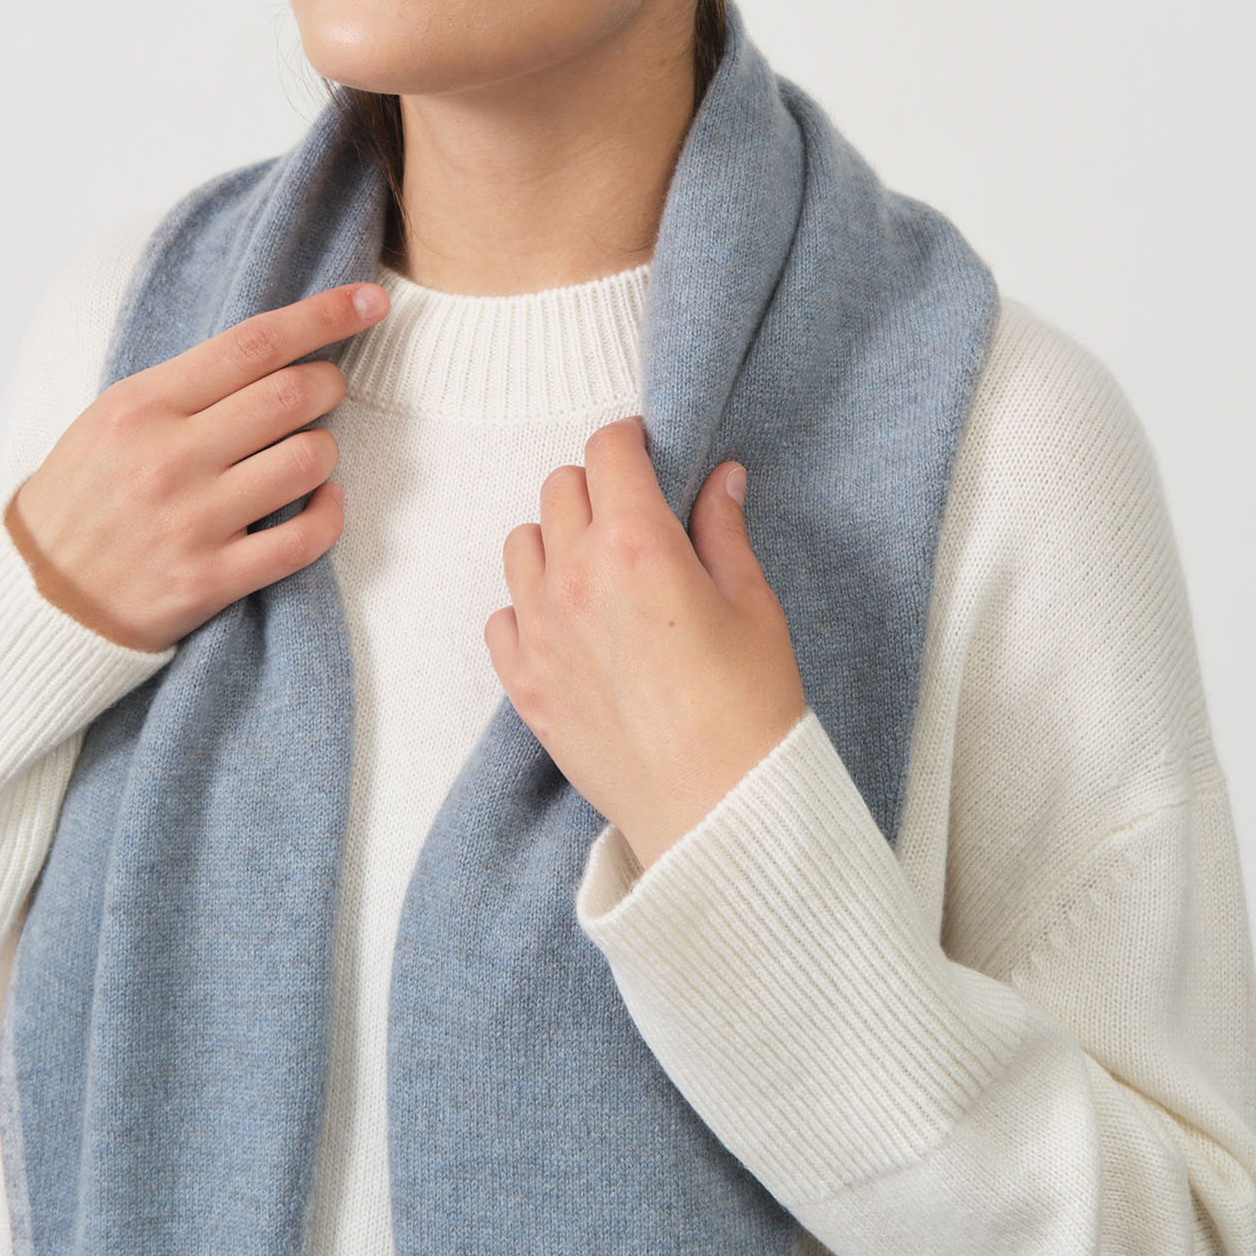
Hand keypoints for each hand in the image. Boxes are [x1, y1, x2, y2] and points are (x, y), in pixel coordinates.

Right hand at [4, 280, 389, 651]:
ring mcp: (192, 522)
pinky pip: (306, 539)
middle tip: (325, 390)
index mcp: (142, 405)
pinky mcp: (210, 581)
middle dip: (330, 384)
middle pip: (293, 394)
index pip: (254, 343)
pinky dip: (330, 514)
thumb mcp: (112, 418)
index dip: (324, 315)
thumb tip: (278, 348)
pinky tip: (322, 503)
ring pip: (310, 460)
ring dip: (325, 450)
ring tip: (306, 455)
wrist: (36, 600)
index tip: (370, 300)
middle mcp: (168, 458)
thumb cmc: (84, 496)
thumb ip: (188, 384)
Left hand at [486, 416, 808, 872]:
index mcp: (638, 544)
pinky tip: (571, 626)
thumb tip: (720, 478)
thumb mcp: (754, 605)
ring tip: (600, 570)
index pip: (608, 450)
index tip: (647, 454)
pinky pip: (502, 615)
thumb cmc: (750, 711)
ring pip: (522, 542)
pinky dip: (528, 608)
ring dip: (558, 540)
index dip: (630, 442)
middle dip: (598, 487)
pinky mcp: (523, 682)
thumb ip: (724, 531)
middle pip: (561, 486)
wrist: (717, 812)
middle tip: (635, 517)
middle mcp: (576, 577)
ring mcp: (540, 631)